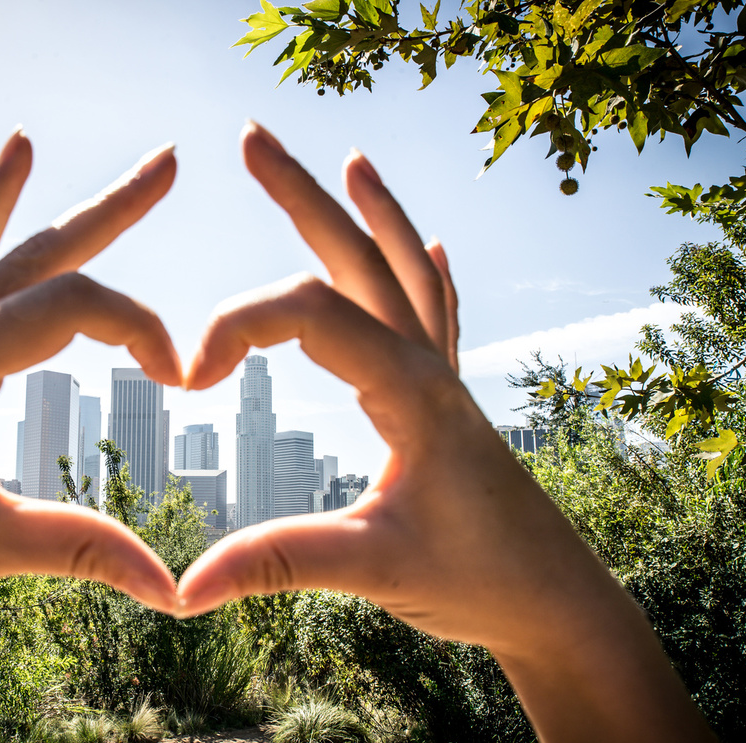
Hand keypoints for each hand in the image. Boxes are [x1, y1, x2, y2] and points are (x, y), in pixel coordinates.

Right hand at [175, 123, 745, 742]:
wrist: (560, 602)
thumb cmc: (480, 580)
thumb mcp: (374, 570)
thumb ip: (280, 563)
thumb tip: (185, 588)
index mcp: (410, 389)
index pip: (308, 313)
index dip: (235, 327)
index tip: (186, 379)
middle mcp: (429, 367)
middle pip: (358, 256)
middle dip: (300, 194)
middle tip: (251, 139)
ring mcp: (444, 378)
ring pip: (403, 272)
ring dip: (368, 214)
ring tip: (351, 161)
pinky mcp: (448, 401)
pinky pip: (436, 314)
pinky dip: (424, 270)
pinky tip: (430, 247)